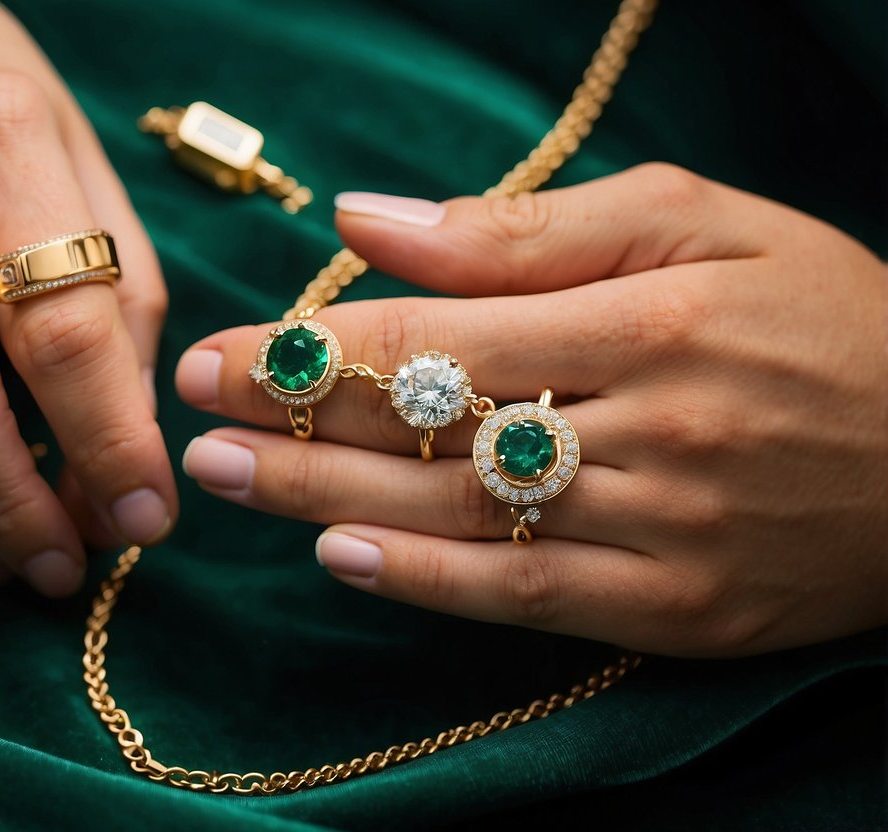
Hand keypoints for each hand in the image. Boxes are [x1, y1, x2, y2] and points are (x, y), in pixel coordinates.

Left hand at [174, 164, 887, 656]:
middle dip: (297, 418)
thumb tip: (369, 222)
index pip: (439, 331)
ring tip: (229, 480)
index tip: (225, 346)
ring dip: (329, 499)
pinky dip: (431, 582)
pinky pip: (533, 600)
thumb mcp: (697, 225)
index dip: (319, 343)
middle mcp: (651, 429)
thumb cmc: (823, 314)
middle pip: (432, 425)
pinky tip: (342, 559)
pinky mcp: (683, 610)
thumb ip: (527, 229)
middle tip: (194, 410)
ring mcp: (666, 531)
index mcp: (647, 319)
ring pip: (465, 516)